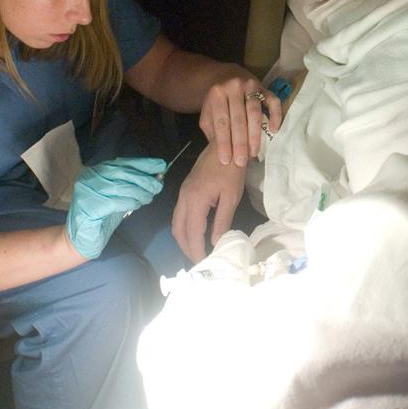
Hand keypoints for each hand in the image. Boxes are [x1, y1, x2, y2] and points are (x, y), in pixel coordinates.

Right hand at [66, 157, 165, 259]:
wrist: (83, 238)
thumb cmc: (103, 216)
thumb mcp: (119, 196)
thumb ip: (132, 185)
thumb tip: (155, 177)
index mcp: (95, 172)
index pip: (121, 163)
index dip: (142, 163)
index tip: (159, 165)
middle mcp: (89, 178)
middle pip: (122, 173)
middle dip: (143, 178)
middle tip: (158, 185)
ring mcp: (87, 192)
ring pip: (120, 187)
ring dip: (139, 192)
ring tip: (149, 197)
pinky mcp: (89, 206)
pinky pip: (114, 202)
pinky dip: (129, 202)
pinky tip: (136, 205)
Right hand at [172, 145, 245, 261]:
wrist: (225, 145)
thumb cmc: (231, 170)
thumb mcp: (231, 197)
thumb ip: (222, 221)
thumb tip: (215, 242)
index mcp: (195, 201)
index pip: (192, 233)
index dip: (196, 251)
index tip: (204, 263)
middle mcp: (184, 198)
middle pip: (178, 230)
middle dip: (187, 248)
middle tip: (199, 261)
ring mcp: (182, 193)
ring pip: (176, 223)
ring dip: (184, 239)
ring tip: (197, 250)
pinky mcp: (185, 190)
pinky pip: (179, 214)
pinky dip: (184, 228)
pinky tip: (195, 233)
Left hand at [198, 67, 282, 166]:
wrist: (227, 78)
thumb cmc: (218, 103)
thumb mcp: (208, 114)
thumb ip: (212, 129)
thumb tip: (220, 150)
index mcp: (217, 93)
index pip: (221, 121)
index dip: (223, 142)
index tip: (226, 161)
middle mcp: (234, 87)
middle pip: (238, 118)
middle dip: (240, 142)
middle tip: (241, 161)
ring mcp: (251, 86)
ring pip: (254, 111)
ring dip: (255, 134)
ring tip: (254, 153)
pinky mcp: (266, 88)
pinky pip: (273, 102)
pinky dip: (275, 116)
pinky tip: (273, 130)